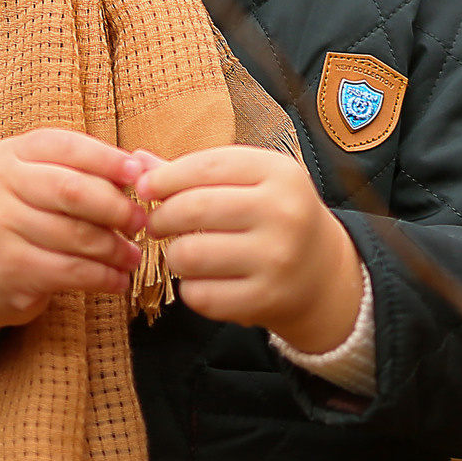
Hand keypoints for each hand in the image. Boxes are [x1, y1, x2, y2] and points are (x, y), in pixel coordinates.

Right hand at [0, 129, 146, 337]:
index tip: (139, 175)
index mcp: (10, 154)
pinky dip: (101, 277)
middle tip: (140, 222)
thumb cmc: (19, 217)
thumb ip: (79, 170)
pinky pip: (70, 271)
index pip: (67, 147)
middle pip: (73, 191)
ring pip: (75, 235)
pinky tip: (117, 281)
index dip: (108, 160)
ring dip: (114, 249)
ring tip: (132, 256)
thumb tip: (143, 170)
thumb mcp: (36, 181)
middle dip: (116, 208)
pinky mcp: (9, 268)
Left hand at [136, 146, 361, 352]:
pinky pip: (200, 295)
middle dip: (160, 217)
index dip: (164, 177)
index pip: (205, 166)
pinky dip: (191, 288)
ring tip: (183, 252)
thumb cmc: (274, 218)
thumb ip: (195, 172)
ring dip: (174, 255)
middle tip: (155, 224)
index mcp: (280, 172)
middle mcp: (283, 212)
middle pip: (192, 209)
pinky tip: (204, 280)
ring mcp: (276, 258)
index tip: (145, 188)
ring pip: (189, 254)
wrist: (324, 274)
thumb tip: (137, 162)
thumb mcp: (250, 182)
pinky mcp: (265, 299)